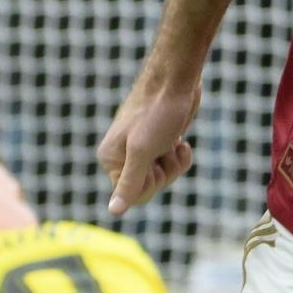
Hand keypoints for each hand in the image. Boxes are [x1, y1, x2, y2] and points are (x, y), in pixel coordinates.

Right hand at [98, 75, 198, 212]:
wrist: (177, 80)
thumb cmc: (158, 112)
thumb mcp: (143, 152)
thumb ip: (129, 183)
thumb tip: (113, 212)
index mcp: (111, 159)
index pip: (133, 196)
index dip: (151, 185)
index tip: (156, 163)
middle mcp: (122, 155)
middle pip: (149, 187)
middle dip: (165, 173)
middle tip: (166, 149)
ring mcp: (142, 148)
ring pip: (163, 176)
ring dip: (175, 163)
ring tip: (174, 142)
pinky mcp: (160, 141)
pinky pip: (172, 163)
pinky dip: (181, 155)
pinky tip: (182, 141)